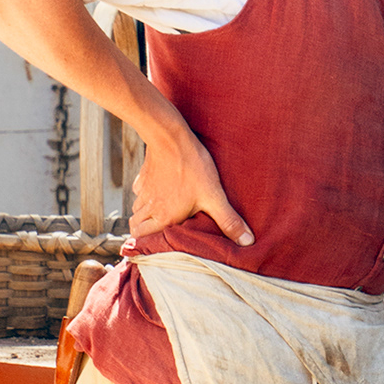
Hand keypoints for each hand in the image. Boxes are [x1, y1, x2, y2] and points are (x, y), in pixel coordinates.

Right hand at [128, 118, 252, 246]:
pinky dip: (146, 196)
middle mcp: (149, 207)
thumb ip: (228, 220)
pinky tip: (159, 191)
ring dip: (145, 214)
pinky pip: (139, 192)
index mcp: (163, 217)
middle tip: (158, 232)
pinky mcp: (142, 176)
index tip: (155, 247)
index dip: (146, 245)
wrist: (170, 137)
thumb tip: (247, 241)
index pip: (142, 239)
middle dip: (143, 232)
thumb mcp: (214, 196)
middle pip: (136, 227)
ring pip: (136, 209)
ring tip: (160, 214)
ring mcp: (143, 191)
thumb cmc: (192, 167)